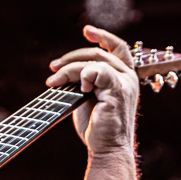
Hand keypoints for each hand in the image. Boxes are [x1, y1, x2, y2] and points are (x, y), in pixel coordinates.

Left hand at [45, 25, 138, 155]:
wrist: (106, 149)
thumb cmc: (96, 128)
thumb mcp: (86, 98)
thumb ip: (83, 80)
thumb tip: (63, 69)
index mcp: (123, 77)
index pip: (117, 47)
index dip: (102, 35)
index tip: (86, 30)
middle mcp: (128, 78)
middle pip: (98, 52)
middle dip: (71, 57)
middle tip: (53, 67)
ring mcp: (125, 84)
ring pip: (94, 61)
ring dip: (69, 69)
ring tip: (53, 82)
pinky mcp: (118, 92)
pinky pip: (98, 71)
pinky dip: (83, 75)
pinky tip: (78, 88)